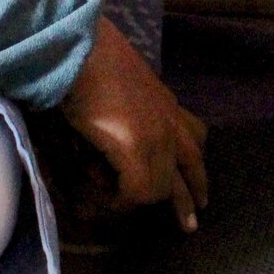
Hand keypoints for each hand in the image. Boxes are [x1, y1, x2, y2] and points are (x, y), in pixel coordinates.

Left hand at [60, 17, 209, 230]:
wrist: (83, 46)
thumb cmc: (71, 92)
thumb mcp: (75, 135)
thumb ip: (93, 163)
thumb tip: (97, 176)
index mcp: (137, 146)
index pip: (145, 192)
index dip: (125, 204)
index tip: (104, 202)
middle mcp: (162, 134)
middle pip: (173, 181)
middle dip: (170, 204)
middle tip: (183, 228)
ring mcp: (169, 116)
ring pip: (194, 158)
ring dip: (197, 183)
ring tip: (201, 202)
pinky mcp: (168, 100)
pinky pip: (193, 129)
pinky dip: (196, 148)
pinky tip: (194, 155)